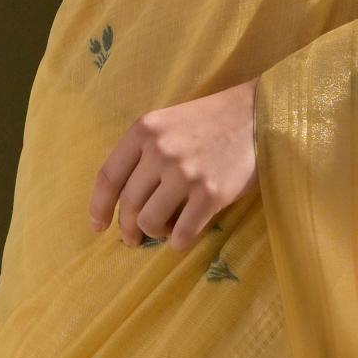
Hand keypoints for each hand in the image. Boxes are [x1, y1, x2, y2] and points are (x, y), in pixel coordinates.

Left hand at [89, 81, 258, 249]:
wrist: (259, 115)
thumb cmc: (210, 121)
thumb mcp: (167, 122)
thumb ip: (143, 152)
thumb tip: (124, 199)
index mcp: (143, 131)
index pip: (108, 177)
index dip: (99, 207)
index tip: (98, 226)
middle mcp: (160, 152)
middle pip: (128, 204)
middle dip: (127, 229)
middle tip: (132, 239)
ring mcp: (186, 174)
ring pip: (150, 221)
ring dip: (153, 233)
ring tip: (163, 231)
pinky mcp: (211, 194)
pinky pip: (183, 232)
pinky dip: (178, 243)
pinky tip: (182, 240)